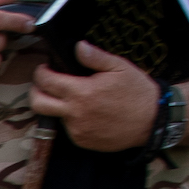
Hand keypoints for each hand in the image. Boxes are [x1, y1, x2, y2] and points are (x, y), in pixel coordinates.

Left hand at [33, 40, 165, 150]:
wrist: (152, 121)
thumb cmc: (137, 91)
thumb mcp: (120, 67)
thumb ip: (96, 57)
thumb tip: (78, 46)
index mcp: (82, 92)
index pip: (47, 82)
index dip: (41, 73)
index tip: (44, 68)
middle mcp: (75, 114)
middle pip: (38, 104)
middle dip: (35, 91)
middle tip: (43, 83)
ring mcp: (77, 130)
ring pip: (53, 116)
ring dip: (56, 105)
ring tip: (70, 96)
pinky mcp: (82, 141)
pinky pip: (68, 128)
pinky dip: (71, 118)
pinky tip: (86, 111)